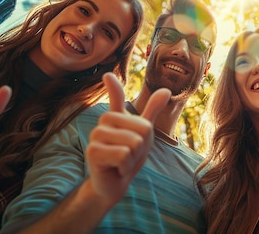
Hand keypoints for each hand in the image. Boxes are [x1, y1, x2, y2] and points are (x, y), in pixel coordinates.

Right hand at [85, 73, 169, 205]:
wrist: (115, 183)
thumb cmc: (129, 156)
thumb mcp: (144, 132)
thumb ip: (151, 111)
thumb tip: (166, 89)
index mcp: (115, 115)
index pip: (117, 96)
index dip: (114, 86)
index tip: (108, 75)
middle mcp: (103, 122)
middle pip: (142, 129)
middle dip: (141, 148)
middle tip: (128, 155)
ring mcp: (95, 136)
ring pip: (134, 143)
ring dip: (133, 158)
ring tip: (122, 162)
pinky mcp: (93, 152)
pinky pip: (124, 155)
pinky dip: (125, 167)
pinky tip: (117, 169)